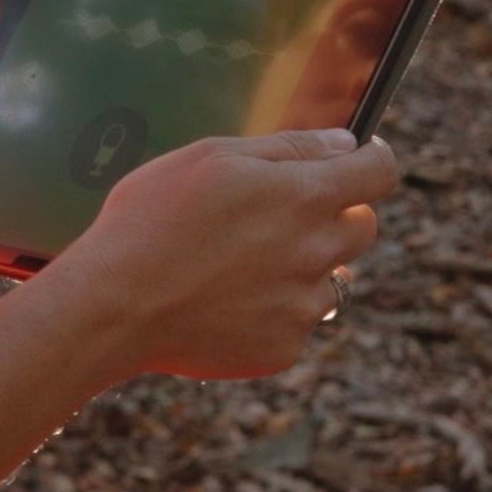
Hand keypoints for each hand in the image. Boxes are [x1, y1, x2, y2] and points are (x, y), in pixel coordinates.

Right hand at [36, 129, 401, 381]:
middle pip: (364, 227)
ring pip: (329, 279)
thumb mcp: (211, 157)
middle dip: (337, 214)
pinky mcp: (283, 348)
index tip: (361, 160)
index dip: (374, 161)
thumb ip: (289, 148)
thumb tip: (345, 143)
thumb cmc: (151, 220)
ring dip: (302, 269)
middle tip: (283, 214)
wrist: (112, 307)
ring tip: (237, 266)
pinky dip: (271, 311)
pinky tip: (222, 303)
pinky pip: (296, 323)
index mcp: (304, 197)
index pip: (379, 173)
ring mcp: (302, 306)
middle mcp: (316, 253)